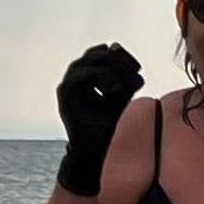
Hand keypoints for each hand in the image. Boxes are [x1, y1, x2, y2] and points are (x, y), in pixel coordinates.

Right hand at [53, 42, 141, 195]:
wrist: (95, 147)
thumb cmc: (107, 124)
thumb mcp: (121, 101)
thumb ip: (127, 86)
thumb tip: (138, 75)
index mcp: (88, 79)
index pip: (99, 56)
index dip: (117, 57)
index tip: (136, 66)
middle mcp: (75, 80)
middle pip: (91, 56)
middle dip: (113, 58)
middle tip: (131, 66)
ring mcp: (68, 86)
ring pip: (83, 63)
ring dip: (105, 64)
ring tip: (123, 72)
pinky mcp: (65, 95)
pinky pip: (78, 77)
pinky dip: (95, 76)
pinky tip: (112, 85)